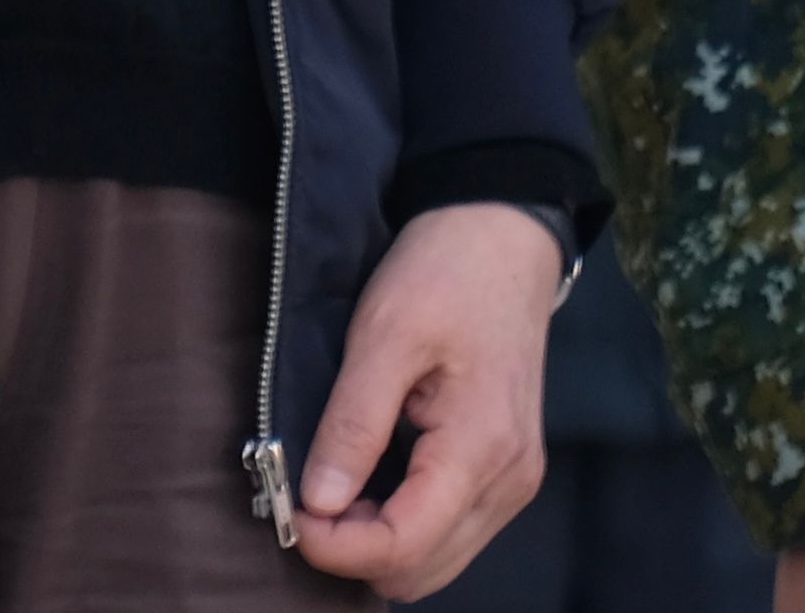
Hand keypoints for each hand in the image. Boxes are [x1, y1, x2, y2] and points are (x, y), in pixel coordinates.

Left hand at [286, 202, 557, 598]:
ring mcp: (513, 480)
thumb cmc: (445, 272)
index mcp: (482, 448)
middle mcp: (508, 481)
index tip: (291, 510)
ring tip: (336, 485)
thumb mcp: (384, 334)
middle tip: (307, 497)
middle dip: (355, 549)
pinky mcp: (506, 471)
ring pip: (436, 560)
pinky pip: (451, 530)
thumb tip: (316, 502)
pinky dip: (404, 523)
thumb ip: (353, 424)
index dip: (336, 546)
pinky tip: (371, 479)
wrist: (502, 235)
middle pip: (421, 569)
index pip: (403, 545)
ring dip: (378, 540)